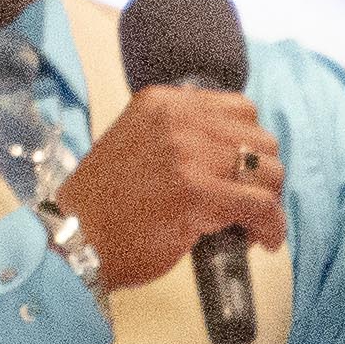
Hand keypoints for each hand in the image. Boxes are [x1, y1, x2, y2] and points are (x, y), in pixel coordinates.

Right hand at [46, 88, 283, 290]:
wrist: (74, 240)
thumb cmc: (106, 206)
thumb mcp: (138, 145)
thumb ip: (182, 138)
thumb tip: (237, 158)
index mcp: (163, 102)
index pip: (239, 108)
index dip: (248, 144)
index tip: (241, 172)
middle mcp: (177, 119)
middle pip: (259, 137)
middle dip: (262, 174)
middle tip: (247, 203)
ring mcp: (188, 154)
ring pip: (268, 170)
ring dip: (268, 200)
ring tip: (249, 224)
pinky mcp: (198, 193)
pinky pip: (261, 206)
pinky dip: (271, 226)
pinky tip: (263, 241)